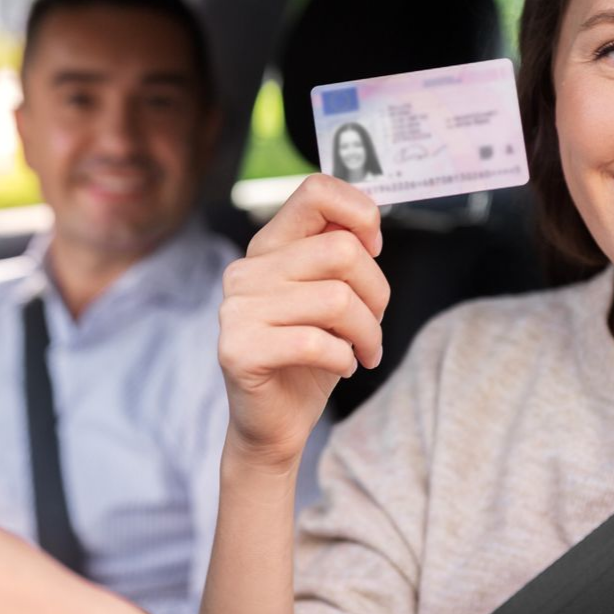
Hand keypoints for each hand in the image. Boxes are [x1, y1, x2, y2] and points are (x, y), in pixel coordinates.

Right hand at [218, 174, 389, 465]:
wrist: (275, 423)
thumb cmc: (310, 357)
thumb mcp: (332, 296)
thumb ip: (340, 254)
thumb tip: (369, 223)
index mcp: (270, 247)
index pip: (315, 191)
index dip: (360, 212)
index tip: (375, 248)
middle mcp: (248, 270)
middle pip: (342, 250)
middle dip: (377, 291)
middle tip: (374, 324)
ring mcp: (237, 309)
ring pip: (338, 299)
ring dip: (368, 333)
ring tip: (364, 351)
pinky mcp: (238, 350)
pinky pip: (316, 343)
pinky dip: (344, 358)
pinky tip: (342, 367)